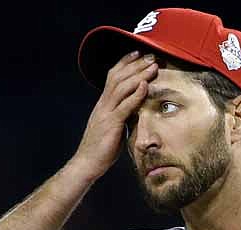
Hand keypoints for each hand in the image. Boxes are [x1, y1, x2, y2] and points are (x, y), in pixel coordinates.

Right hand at [73, 51, 157, 179]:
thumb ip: (122, 117)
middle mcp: (103, 104)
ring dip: (139, 75)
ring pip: (122, 87)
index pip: (112, 77)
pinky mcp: (111, 124)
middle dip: (135, 64)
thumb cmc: (101, 149)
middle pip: (118, 77)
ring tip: (153, 66)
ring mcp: (106, 113)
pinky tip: (145, 86)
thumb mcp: (113, 128)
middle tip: (150, 55)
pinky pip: (124, 106)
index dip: (125, 63)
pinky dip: (136, 95)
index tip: (138, 54)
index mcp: (103, 104)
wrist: (87, 163)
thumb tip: (134, 112)